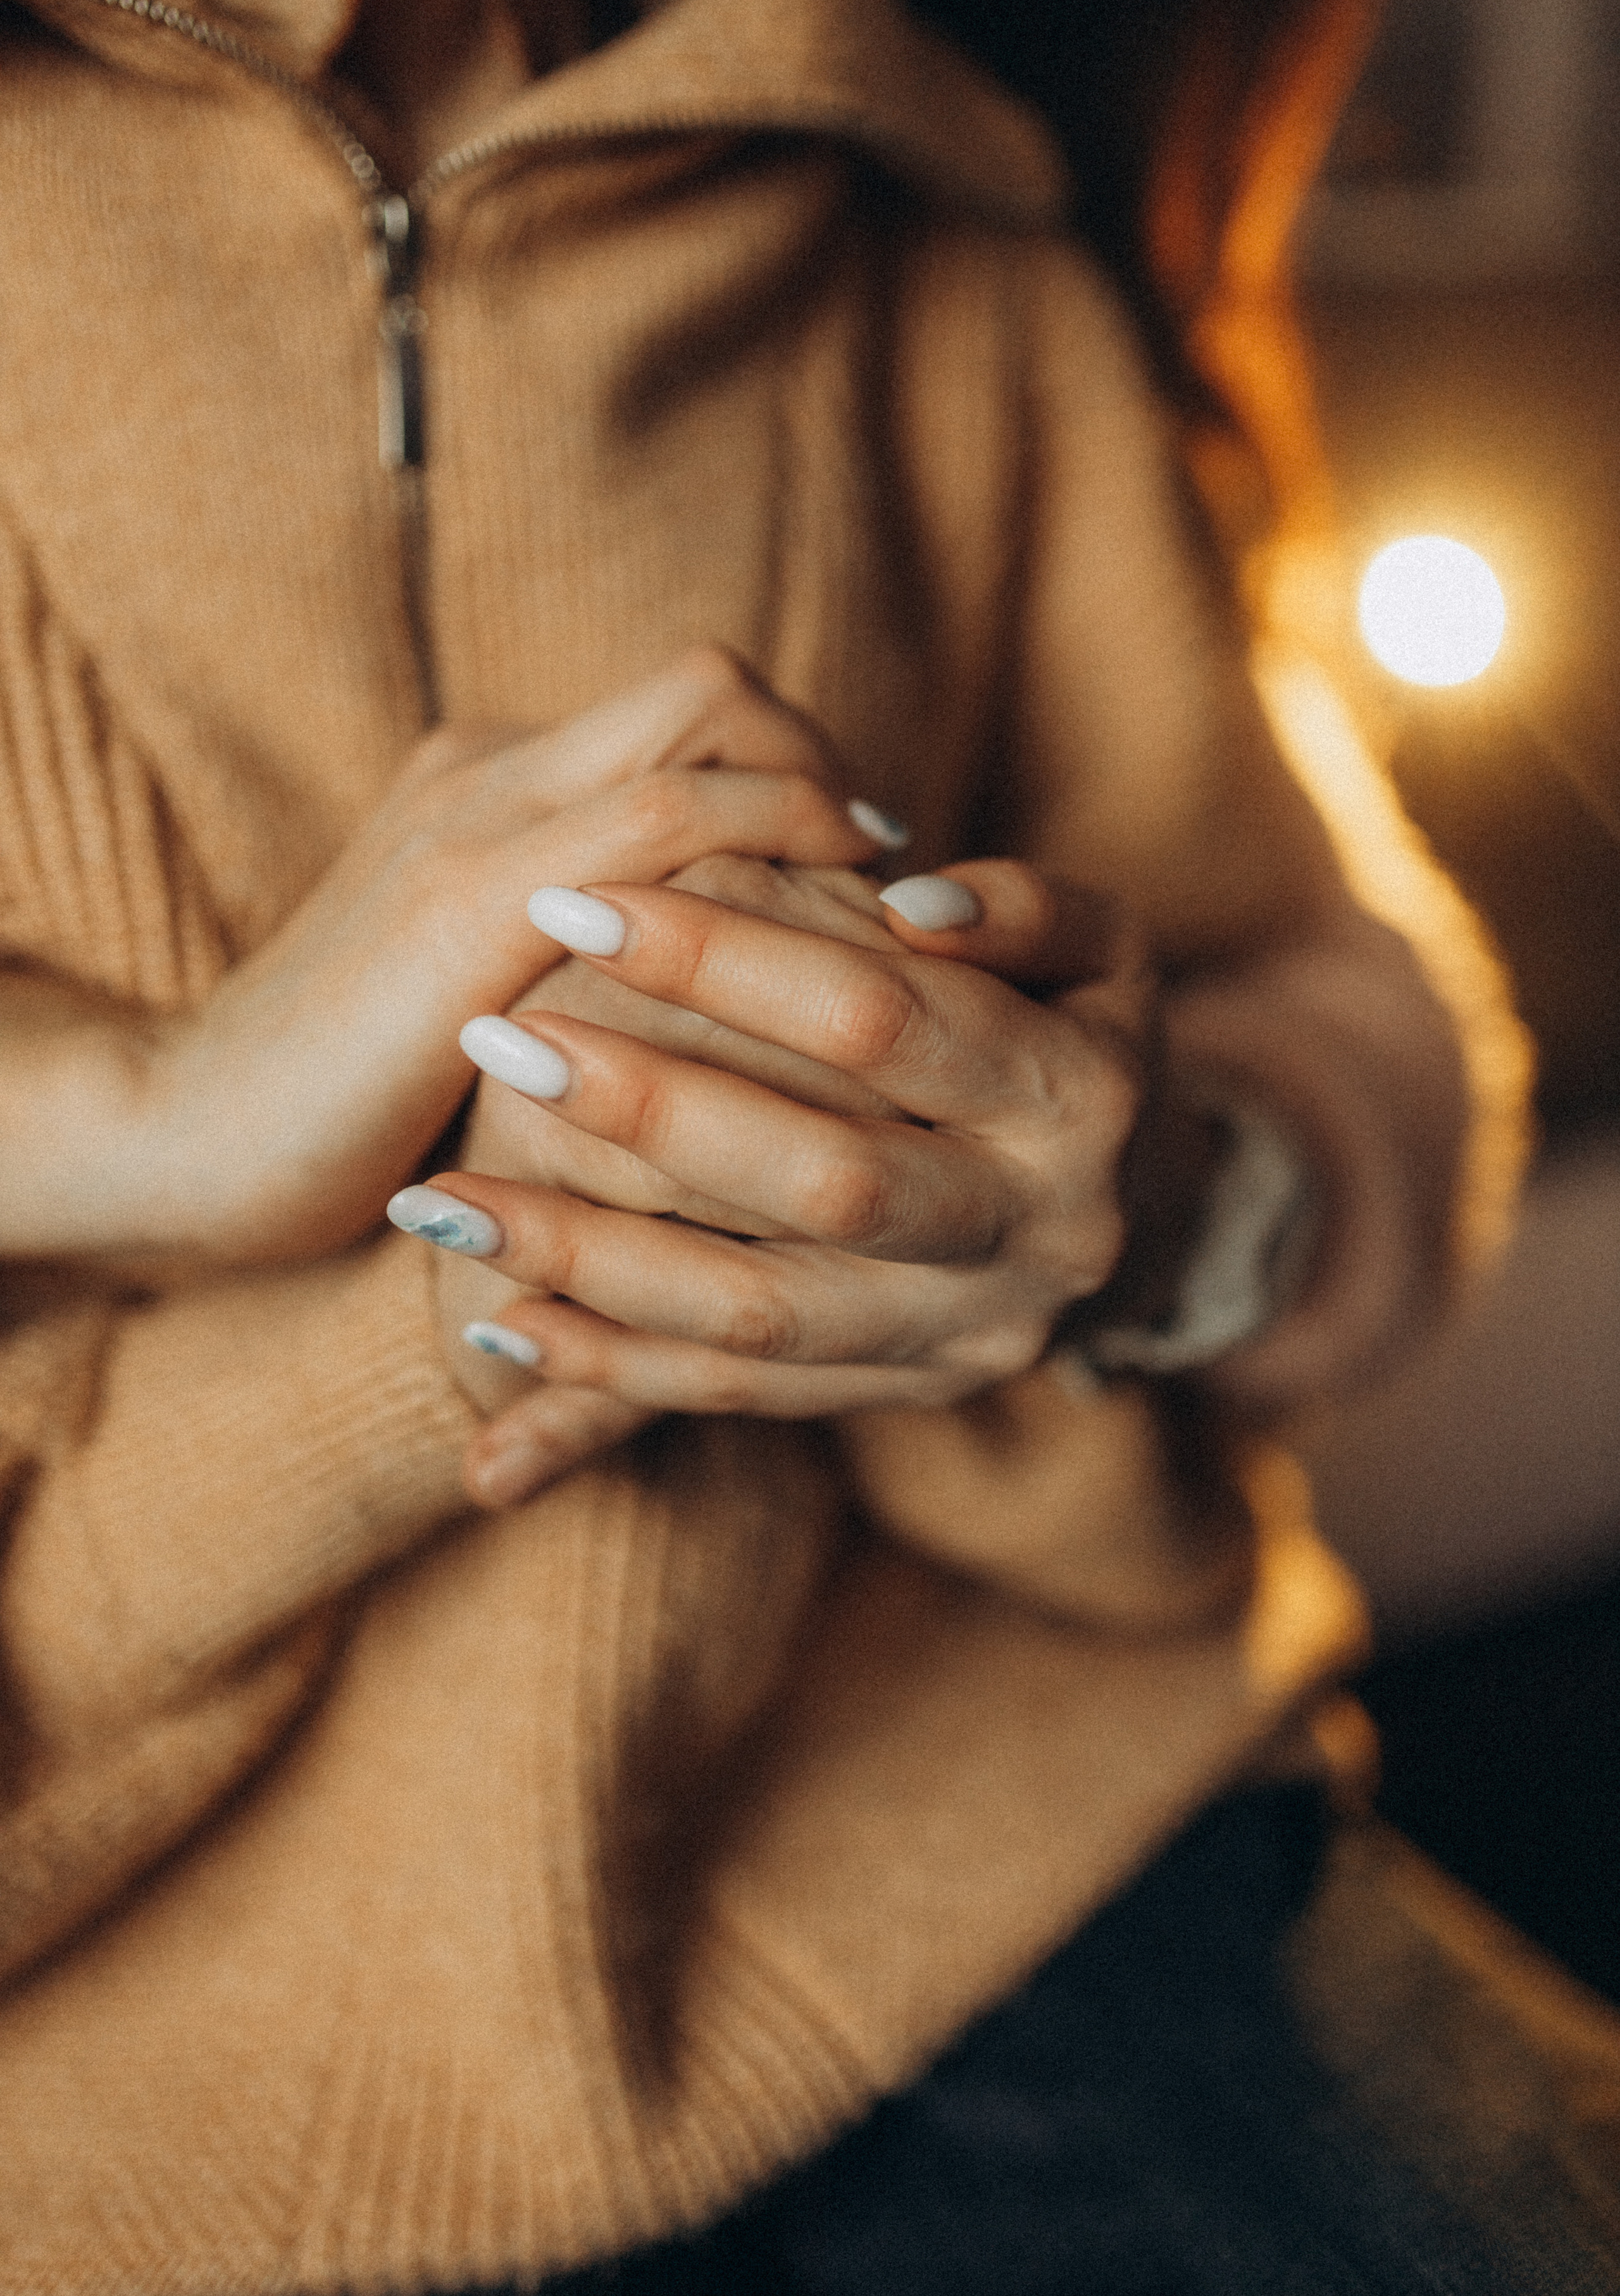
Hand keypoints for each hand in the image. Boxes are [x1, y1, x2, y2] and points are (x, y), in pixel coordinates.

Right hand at [2, 650, 878, 1270]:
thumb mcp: (481, 987)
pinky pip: (663, 841)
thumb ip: (580, 943)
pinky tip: (808, 983)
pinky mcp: (465, 913)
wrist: (186, 1135)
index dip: (799, 769)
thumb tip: (723, 965)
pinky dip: (763, 884)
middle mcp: (490, 773)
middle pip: (710, 690)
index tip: (864, 863)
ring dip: (816, 827)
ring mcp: (476, 829)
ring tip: (874, 934)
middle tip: (889, 886)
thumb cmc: (347, 1091)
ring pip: (701, 751)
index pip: (690, 711)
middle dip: (826, 776)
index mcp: (492, 781)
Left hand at [404, 857, 1151, 1501]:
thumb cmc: (1073, 1021)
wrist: (1137, 1191)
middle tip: (498, 1035)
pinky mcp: (906, 1397)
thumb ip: (1019, 907)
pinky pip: (743, 1399)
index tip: (574, 896)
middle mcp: (1041, 1234)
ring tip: (443, 1200)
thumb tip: (909, 897)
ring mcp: (970, 1336)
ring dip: (594, 1262)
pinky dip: (613, 1369)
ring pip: (765, 1316)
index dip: (727, 954)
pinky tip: (498, 1324)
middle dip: (649, 1109)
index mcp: (1081, 1097)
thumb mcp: (1095, 946)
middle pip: (827, 1179)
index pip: (882, 1018)